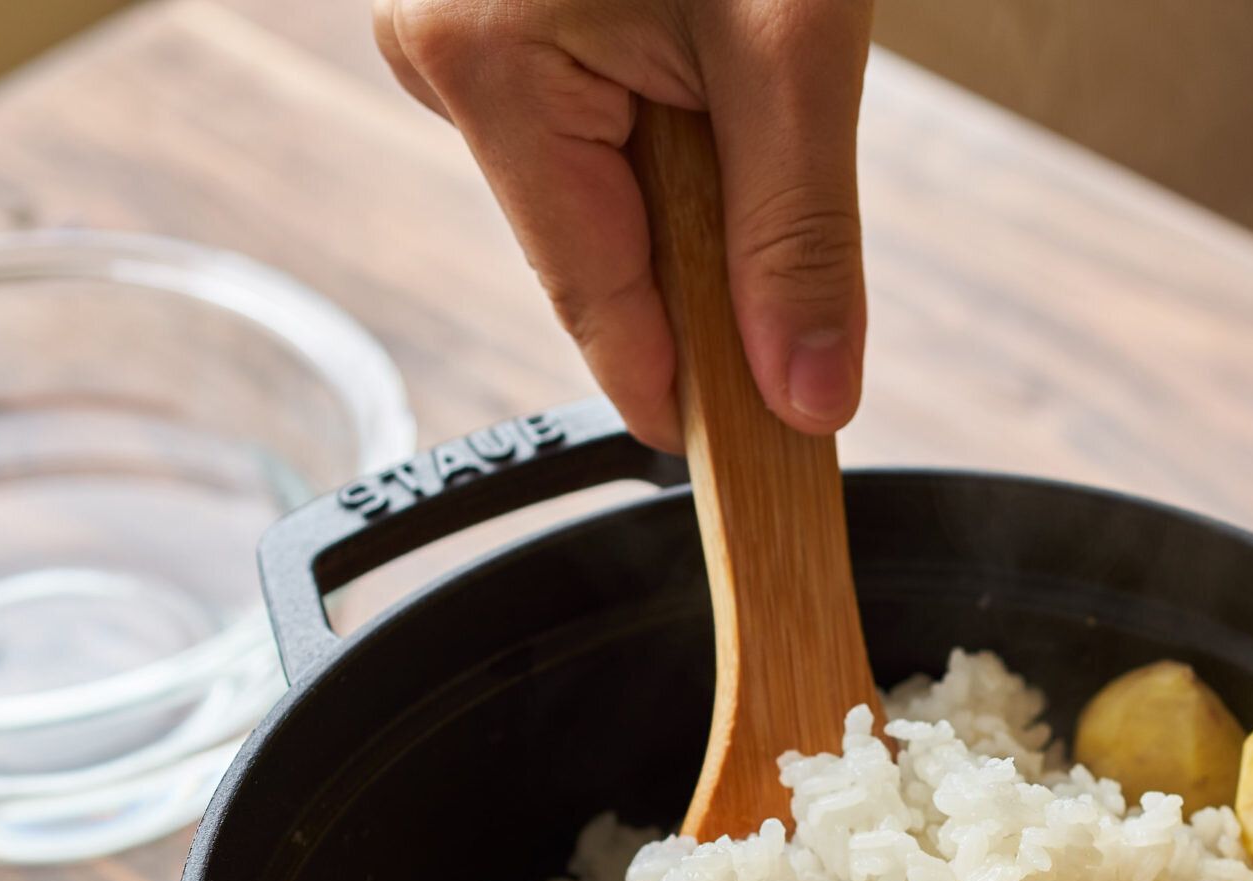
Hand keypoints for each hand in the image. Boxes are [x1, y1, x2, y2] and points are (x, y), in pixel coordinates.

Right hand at [373, 0, 873, 450]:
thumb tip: (805, 396)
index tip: (745, 464)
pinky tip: (706, 71)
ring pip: (597, 189)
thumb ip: (798, 235)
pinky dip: (666, 133)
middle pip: (594, 248)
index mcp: (484, 62)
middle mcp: (448, 51)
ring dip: (688, 182)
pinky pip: (590, 123)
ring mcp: (468, 32)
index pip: (589, 295)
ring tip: (742, 88)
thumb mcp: (792, 47)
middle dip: (699, 256)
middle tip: (789, 227)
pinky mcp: (503, 18)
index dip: (677, 388)